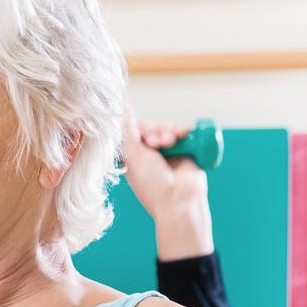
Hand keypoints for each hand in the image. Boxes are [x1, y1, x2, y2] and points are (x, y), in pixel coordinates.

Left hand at [121, 115, 213, 260]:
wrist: (180, 200)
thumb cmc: (152, 183)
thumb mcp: (133, 154)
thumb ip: (126, 129)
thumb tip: (119, 106)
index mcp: (134, 156)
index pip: (134, 130)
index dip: (138, 127)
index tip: (141, 134)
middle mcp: (151, 154)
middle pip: (151, 127)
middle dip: (153, 131)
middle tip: (155, 143)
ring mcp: (170, 152)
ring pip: (167, 127)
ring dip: (167, 131)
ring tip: (168, 143)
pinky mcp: (187, 151)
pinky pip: (184, 132)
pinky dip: (182, 131)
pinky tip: (181, 136)